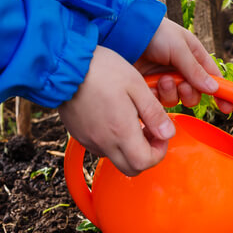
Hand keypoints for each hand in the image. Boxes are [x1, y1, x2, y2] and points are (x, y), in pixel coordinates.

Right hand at [59, 46, 174, 175]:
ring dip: (129, 149)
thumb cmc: (101, 70)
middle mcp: (103, 142)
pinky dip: (113, 142)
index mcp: (121, 132)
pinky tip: (115, 119)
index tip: (161, 134)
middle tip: (149, 131)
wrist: (64, 63)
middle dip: (146, 155)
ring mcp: (88, 140)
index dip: (159, 152)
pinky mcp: (78, 134)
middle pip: (131, 168)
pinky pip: (100, 148)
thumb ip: (154, 113)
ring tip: (132, 121)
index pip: (145, 162)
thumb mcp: (136, 85)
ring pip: (115, 159)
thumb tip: (168, 133)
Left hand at [135, 18, 232, 113]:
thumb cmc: (154, 33)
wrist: (123, 32)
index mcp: (194, 57)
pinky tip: (151, 83)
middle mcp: (181, 70)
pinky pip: (159, 101)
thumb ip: (195, 70)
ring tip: (162, 79)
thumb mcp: (179, 48)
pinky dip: (157, 95)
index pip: (213, 79)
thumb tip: (214, 89)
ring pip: (177, 99)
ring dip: (171, 92)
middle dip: (190, 93)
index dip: (221, 93)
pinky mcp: (150, 88)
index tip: (226, 108)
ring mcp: (165, 80)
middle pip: (195, 94)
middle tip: (182, 85)